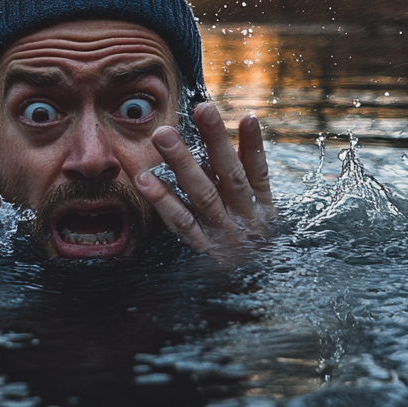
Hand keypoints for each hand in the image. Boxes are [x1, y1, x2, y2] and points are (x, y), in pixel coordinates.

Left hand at [134, 103, 272, 259]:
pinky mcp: (198, 252)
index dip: (253, 145)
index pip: (257, 171)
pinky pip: (180, 223)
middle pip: (229, 175)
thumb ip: (250, 177)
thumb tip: (246, 126)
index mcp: (261, 209)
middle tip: (201, 108)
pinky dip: (164, 200)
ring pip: (202, 194)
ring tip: (164, 135)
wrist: (251, 298)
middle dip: (215, 141)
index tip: (247, 117)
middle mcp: (243, 220)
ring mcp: (220, 236)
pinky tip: (146, 178)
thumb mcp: (260, 217)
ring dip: (183, 162)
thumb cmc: (251, 248)